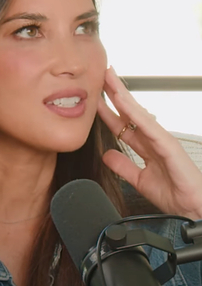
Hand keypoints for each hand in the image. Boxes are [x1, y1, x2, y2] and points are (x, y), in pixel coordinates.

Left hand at [96, 67, 201, 218]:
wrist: (193, 209)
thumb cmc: (175, 194)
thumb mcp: (139, 180)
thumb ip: (123, 166)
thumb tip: (107, 155)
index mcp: (146, 147)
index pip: (122, 124)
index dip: (108, 110)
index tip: (94, 97)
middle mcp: (153, 139)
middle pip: (129, 112)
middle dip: (113, 94)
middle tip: (98, 76)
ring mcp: (161, 139)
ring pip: (137, 112)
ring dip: (122, 95)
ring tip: (108, 78)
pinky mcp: (168, 145)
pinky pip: (147, 126)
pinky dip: (134, 112)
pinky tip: (122, 101)